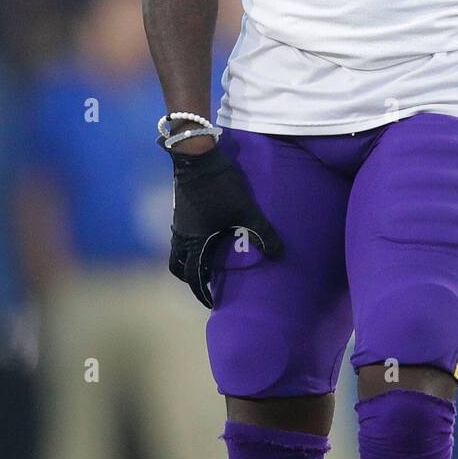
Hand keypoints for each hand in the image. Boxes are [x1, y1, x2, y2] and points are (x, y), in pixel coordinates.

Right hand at [165, 142, 282, 306]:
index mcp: (194, 241)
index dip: (200, 292)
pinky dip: (189, 241)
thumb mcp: (246, 211)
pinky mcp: (180, 208)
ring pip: (177, 248)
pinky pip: (180, 233)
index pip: (192, 275)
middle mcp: (181, 235)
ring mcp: (178, 221)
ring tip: (205, 259)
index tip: (210, 301)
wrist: (198, 158)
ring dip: (188, 257)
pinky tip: (205, 233)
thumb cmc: (221, 187)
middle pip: (177, 265)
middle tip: (204, 281)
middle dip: (189, 276)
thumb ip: (263, 233)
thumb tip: (280, 254)